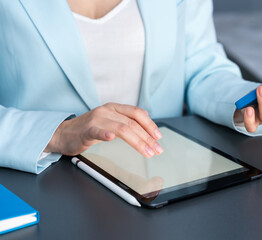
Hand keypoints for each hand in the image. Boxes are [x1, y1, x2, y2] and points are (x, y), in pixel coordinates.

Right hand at [45, 103, 162, 157]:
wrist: (63, 134)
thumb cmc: (88, 129)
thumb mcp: (110, 121)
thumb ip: (126, 119)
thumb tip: (146, 119)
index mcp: (114, 108)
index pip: (137, 113)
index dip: (150, 124)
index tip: (159, 137)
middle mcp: (107, 111)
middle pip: (132, 123)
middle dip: (147, 138)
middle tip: (157, 149)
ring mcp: (96, 119)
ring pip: (121, 128)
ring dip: (137, 142)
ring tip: (147, 152)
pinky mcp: (86, 130)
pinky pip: (97, 131)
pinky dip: (105, 134)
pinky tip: (111, 138)